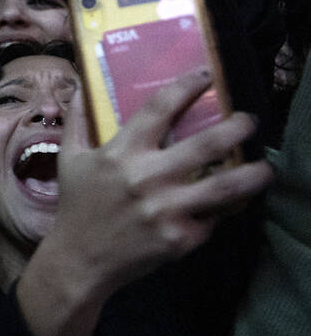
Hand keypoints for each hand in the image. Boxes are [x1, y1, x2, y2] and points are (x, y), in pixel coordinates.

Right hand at [50, 69, 270, 298]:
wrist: (80, 260)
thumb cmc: (77, 206)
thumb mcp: (69, 159)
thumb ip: (77, 121)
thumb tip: (82, 86)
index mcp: (121, 153)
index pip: (160, 108)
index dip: (186, 86)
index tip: (205, 75)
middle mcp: (147, 177)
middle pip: (207, 143)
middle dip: (237, 127)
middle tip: (249, 121)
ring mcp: (167, 209)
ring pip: (226, 185)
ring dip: (253, 173)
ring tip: (265, 166)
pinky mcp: (181, 238)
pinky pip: (213, 218)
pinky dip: (223, 210)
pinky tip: (231, 204)